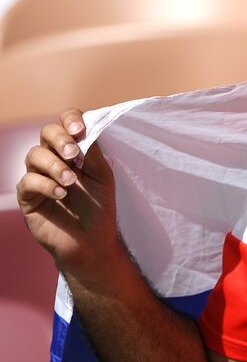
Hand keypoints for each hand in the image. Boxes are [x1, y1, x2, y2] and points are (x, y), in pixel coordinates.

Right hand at [16, 109, 121, 277]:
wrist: (92, 242)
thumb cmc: (100, 208)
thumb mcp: (103, 176)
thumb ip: (93, 152)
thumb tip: (84, 128)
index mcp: (75, 151)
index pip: (66, 124)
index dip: (70, 120)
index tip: (80, 130)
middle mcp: (54, 159)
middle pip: (46, 132)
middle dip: (60, 139)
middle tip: (74, 154)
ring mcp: (39, 177)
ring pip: (35, 154)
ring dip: (55, 165)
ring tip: (71, 182)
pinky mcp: (28, 196)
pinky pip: (28, 181)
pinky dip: (46, 185)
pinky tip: (61, 194)